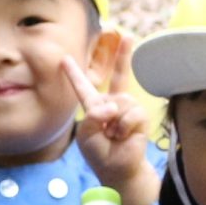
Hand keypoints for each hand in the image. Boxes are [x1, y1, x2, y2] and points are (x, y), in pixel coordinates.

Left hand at [61, 53, 154, 192]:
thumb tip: (113, 106)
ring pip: (119, 103)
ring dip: (114, 124)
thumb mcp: (87, 134)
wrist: (118, 168)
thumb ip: (94, 116)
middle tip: (128, 36)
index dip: (74, 72)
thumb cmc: (100, 152)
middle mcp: (112, 102)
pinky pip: (131, 114)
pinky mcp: (140, 116)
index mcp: (94, 106)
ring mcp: (127, 107)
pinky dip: (124, 128)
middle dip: (123, 55)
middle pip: (118, 75)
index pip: (83, 86)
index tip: (65, 58)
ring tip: (114, 136)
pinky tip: (124, 136)